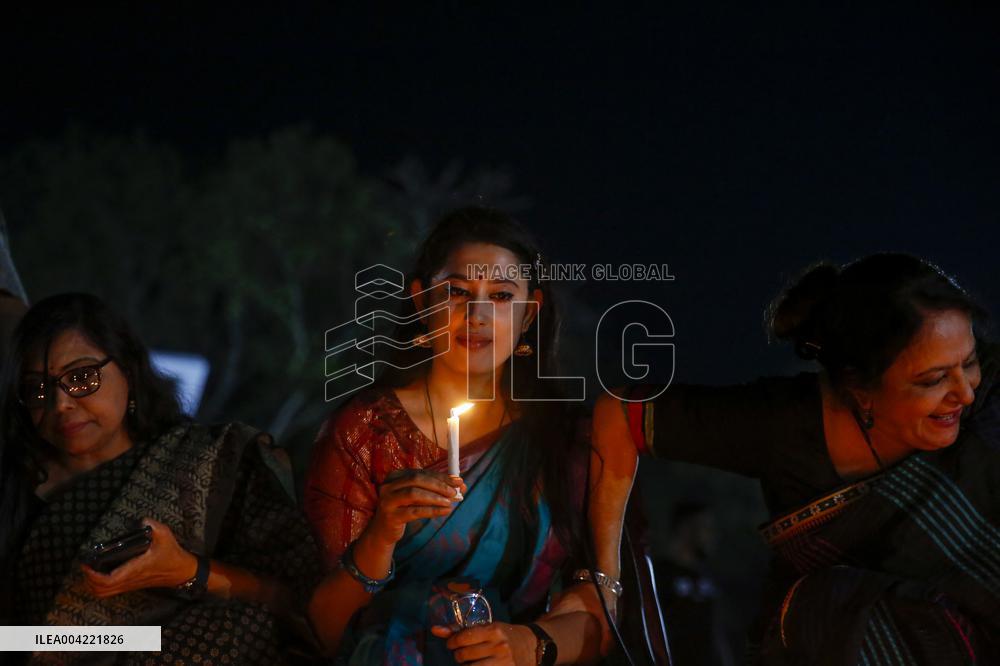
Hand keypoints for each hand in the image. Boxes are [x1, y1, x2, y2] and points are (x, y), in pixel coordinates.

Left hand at [81, 518, 197, 597]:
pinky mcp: (131, 585)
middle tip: (85, 565)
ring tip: (90, 570)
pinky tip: (100, 573)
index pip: (108, 580)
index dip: (92, 575)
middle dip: (88, 580)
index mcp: (135, 569)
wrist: (181, 571)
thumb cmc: (171, 554)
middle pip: (100, 590)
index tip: (86, 564)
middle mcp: (130, 579)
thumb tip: (141, 520)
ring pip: (103, 593)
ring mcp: (129, 584)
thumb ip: (152, 525)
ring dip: (92, 584)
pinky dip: (100, 585)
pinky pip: (110, 591)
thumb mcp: (165, 535)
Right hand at [368, 469, 465, 545]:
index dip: (441, 476)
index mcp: (396, 476)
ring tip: (450, 502)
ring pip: (414, 493)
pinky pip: (414, 511)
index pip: (422, 473)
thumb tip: (460, 485)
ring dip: (435, 497)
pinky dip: (432, 510)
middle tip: (455, 492)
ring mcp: (387, 500)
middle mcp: (389, 485)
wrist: (384, 531)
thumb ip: (434, 488)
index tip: (459, 481)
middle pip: (417, 479)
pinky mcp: (391, 515)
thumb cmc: (403, 509)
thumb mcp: (416, 496)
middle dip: (439, 485)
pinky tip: (445, 511)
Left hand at [431, 622, 535, 664]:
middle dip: (459, 656)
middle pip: (464, 656)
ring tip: (471, 662)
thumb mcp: (487, 628)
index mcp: (494, 631)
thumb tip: (434, 630)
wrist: (533, 646)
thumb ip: (461, 631)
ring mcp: (503, 663)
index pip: (463, 637)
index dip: (452, 642)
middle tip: (463, 654)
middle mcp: (499, 647)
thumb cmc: (505, 635)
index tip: (453, 644)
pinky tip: (478, 665)